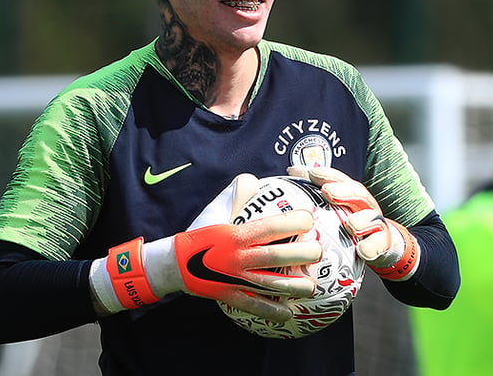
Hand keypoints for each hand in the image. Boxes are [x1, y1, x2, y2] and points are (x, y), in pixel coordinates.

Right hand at [90, 174, 320, 320]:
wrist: (174, 263)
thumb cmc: (201, 233)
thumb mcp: (216, 209)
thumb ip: (237, 193)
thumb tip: (255, 180)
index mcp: (236, 234)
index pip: (270, 226)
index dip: (292, 222)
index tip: (309, 218)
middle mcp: (237, 257)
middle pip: (275, 256)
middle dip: (301, 254)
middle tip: (318, 251)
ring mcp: (234, 278)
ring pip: (270, 284)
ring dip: (294, 286)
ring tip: (312, 286)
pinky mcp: (229, 296)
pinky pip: (254, 306)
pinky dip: (272, 311)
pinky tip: (289, 313)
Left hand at [287, 165, 419, 280]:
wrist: (380, 242)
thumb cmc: (350, 221)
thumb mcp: (336, 205)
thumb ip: (315, 192)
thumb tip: (291, 172)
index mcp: (351, 194)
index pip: (340, 180)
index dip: (326, 175)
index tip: (311, 174)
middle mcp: (364, 205)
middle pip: (357, 194)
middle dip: (343, 191)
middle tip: (328, 192)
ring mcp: (375, 223)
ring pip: (372, 218)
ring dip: (361, 220)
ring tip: (350, 224)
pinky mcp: (382, 242)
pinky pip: (378, 245)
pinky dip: (371, 247)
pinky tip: (362, 250)